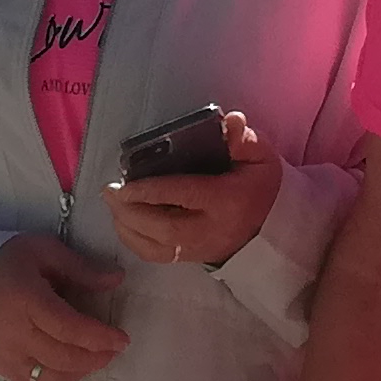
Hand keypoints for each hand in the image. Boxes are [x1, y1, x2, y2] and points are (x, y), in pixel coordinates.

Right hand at [0, 234, 128, 380]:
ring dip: (79, 372)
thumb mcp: (44, 251)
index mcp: (25, 299)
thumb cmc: (7, 262)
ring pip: (50, 377)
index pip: (68, 327)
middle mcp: (13, 332)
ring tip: (95, 358)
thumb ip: (81, 268)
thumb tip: (117, 279)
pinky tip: (69, 368)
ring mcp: (3, 354)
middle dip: (95, 356)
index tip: (122, 339)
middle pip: (62, 356)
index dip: (99, 337)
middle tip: (114, 349)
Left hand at [105, 106, 285, 268]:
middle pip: (164, 227)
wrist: (271, 228)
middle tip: (109, 192)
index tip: (126, 185)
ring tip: (112, 205)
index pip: (184, 196)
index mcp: (227, 201)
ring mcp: (199, 249)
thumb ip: (243, 138)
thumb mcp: (260, 157)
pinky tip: (123, 224)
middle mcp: (210, 229)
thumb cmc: (259, 186)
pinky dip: (134, 242)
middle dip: (131, 211)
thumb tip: (230, 121)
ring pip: (156, 247)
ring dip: (127, 228)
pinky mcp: (190, 259)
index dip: (152, 191)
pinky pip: (157, 257)